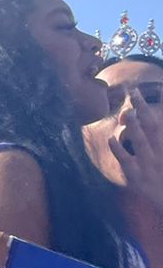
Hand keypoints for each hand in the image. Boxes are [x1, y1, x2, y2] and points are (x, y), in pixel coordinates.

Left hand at [112, 94, 162, 209]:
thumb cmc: (162, 177)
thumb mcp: (160, 154)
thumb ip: (154, 137)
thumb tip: (147, 121)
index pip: (160, 121)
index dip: (157, 104)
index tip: (151, 89)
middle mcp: (159, 152)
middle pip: (152, 126)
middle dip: (143, 108)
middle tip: (133, 92)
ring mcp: (148, 164)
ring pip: (141, 141)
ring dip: (133, 125)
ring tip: (126, 112)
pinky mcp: (136, 177)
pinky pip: (126, 161)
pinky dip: (119, 150)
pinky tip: (111, 140)